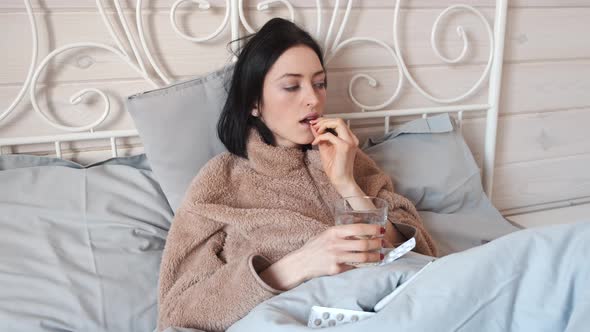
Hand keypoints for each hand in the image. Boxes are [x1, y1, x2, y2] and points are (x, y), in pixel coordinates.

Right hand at [259, 224, 383, 289]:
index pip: (358, 228)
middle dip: (377, 244)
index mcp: (334, 232)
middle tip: (384, 244)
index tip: (381, 230)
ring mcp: (336, 257)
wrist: (301, 263)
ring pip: (362, 257)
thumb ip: (341, 233)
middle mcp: (336, 244)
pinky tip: (368, 264)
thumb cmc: (314, 247)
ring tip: (380, 256)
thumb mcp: (326, 234)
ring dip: (375, 256)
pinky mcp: (336, 269)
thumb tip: (362, 232)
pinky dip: (363, 265)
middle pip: (364, 243)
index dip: (373, 229)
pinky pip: (354, 267)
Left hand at [310, 118, 359, 191]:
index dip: (325, 121)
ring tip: (316, 132)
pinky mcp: (344, 146)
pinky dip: (320, 137)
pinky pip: (330, 135)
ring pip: (337, 123)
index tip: (315, 124)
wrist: (340, 180)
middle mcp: (352, 139)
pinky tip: (315, 143)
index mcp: (349, 139)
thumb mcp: (325, 148)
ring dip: (324, 125)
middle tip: (314, 125)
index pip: (338, 123)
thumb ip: (321, 137)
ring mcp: (349, 142)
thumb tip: (314, 127)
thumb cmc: (334, 168)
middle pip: (338, 120)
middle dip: (324, 121)